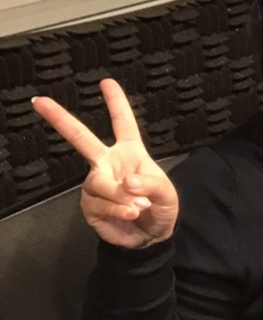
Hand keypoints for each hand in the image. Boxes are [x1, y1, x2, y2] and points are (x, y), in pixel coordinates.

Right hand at [32, 78, 178, 247]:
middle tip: (39, 101)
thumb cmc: (160, 208)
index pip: (122, 123)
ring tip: (139, 206)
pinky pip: (100, 203)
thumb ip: (150, 184)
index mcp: (129, 153)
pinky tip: (130, 214)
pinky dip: (118, 209)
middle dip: (60, 118)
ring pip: (99, 183)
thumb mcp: (166, 193)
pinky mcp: (90, 205)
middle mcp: (107, 163)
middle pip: (80, 138)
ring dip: (121, 196)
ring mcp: (96, 183)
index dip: (116, 102)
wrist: (151, 236)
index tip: (106, 82)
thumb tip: (127, 181)